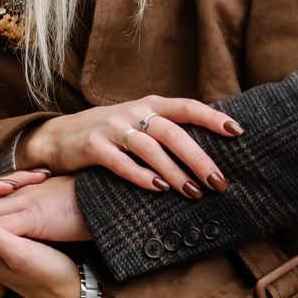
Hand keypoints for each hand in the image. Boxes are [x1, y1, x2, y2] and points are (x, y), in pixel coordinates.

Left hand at [0, 174, 91, 280]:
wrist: (71, 294)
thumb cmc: (49, 276)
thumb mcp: (20, 255)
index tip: (12, 185)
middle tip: (31, 177)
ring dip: (7, 189)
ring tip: (36, 179)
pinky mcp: (5, 240)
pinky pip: (0, 211)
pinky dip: (14, 198)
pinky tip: (33, 190)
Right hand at [18, 96, 241, 193]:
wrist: (60, 136)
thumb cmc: (112, 133)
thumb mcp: (140, 123)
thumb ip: (169, 129)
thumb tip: (212, 148)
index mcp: (150, 105)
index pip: (187, 107)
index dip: (212, 117)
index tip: (238, 131)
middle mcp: (134, 112)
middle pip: (173, 132)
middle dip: (199, 158)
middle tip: (218, 182)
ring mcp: (113, 128)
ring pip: (150, 149)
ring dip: (174, 172)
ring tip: (193, 193)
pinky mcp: (93, 146)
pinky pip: (121, 162)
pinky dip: (141, 176)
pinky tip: (158, 189)